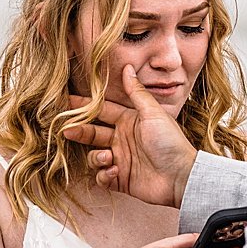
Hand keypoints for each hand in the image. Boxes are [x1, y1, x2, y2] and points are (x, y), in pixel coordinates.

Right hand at [63, 65, 197, 207]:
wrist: (180, 176)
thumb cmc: (170, 142)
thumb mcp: (152, 113)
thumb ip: (136, 92)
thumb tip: (128, 68)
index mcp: (128, 121)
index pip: (101, 111)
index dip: (84, 106)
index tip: (65, 102)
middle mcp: (122, 139)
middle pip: (93, 133)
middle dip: (79, 131)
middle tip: (67, 131)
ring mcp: (121, 159)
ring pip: (94, 156)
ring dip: (96, 157)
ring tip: (108, 157)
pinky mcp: (120, 179)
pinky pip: (102, 177)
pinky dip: (104, 175)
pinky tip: (114, 172)